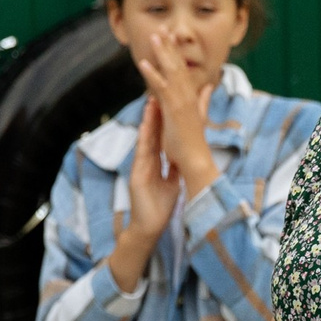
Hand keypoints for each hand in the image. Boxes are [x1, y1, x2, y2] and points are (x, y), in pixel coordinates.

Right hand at [123, 97, 177, 241]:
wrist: (150, 228)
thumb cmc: (160, 208)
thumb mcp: (172, 184)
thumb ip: (175, 170)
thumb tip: (183, 160)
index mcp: (156, 163)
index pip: (161, 137)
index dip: (164, 120)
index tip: (169, 103)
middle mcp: (147, 162)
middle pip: (152, 133)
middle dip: (155, 114)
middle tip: (158, 92)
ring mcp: (141, 167)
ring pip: (145, 139)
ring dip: (147, 121)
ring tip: (151, 102)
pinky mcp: (137, 175)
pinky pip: (141, 154)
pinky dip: (143, 140)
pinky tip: (144, 128)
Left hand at [135, 30, 220, 194]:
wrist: (196, 159)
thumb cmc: (193, 142)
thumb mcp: (199, 116)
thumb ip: (204, 99)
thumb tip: (210, 86)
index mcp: (192, 96)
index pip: (183, 69)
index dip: (177, 52)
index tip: (172, 37)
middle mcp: (188, 95)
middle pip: (178, 65)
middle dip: (170, 46)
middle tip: (163, 28)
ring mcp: (181, 100)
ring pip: (171, 70)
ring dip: (162, 52)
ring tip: (154, 36)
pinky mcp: (174, 108)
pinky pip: (161, 86)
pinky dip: (153, 73)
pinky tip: (144, 62)